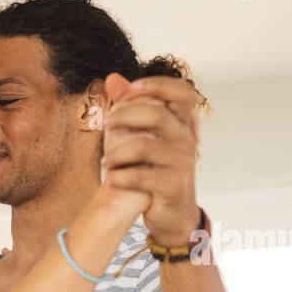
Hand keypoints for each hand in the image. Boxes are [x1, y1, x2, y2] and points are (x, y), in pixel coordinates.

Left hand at [101, 73, 201, 247]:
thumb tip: (112, 77)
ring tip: (104, 162)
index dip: (158, 84)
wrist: (170, 214)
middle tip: (104, 124)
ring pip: (145, 146)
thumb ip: (129, 107)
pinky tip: (110, 180)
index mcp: (181, 125)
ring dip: (117, 153)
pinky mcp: (173, 186)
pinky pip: (141, 176)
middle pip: (157, 114)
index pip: (183, 92)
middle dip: (124, 116)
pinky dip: (120, 177)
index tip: (129, 89)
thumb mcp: (141, 137)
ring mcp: (182, 163)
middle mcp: (186, 140)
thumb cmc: (153, 171)